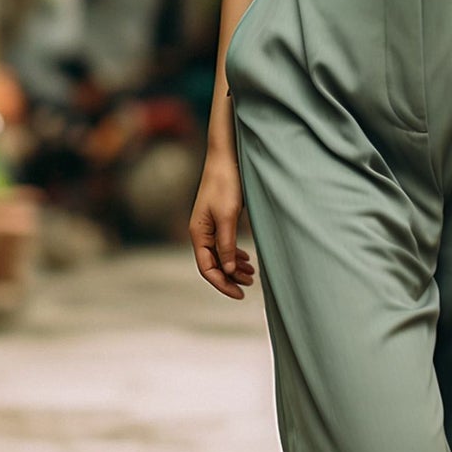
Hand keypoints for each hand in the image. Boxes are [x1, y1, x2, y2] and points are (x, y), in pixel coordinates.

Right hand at [189, 124, 256, 298]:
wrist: (226, 158)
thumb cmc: (226, 184)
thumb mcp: (228, 216)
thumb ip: (227, 244)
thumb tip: (229, 270)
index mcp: (199, 233)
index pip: (207, 268)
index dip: (222, 284)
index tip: (240, 293)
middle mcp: (201, 232)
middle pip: (213, 264)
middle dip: (230, 277)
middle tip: (250, 285)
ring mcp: (209, 226)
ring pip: (220, 255)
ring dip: (235, 267)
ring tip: (253, 274)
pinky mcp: (219, 219)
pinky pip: (225, 244)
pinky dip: (235, 254)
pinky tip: (247, 259)